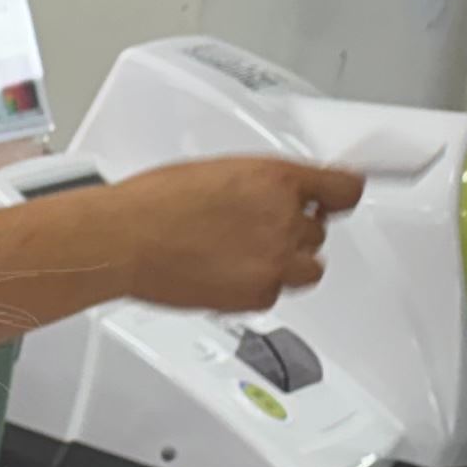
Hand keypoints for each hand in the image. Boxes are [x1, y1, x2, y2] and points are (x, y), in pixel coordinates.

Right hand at [81, 155, 367, 316]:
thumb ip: (259, 185)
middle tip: (255, 232)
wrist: (120, 240)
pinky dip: (255, 289)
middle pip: (319, 230)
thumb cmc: (151, 205)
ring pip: (307, 267)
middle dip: (292, 231)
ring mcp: (275, 259)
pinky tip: (225, 275)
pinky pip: (274, 294)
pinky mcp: (257, 294)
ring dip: (284, 262)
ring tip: (245, 258)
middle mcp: (285, 218)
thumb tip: (272, 195)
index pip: (346, 188)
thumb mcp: (217, 172)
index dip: (338, 196)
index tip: (336, 200)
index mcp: (277, 179)